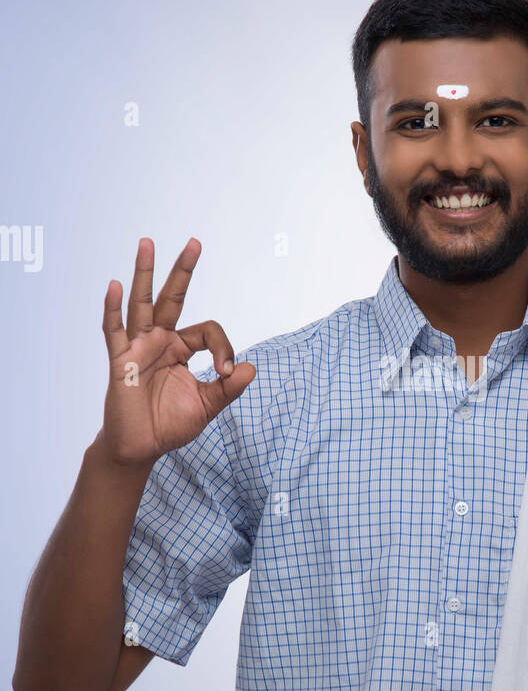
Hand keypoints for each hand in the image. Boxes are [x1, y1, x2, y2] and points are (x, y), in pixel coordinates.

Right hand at [99, 237, 255, 464]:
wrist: (141, 447)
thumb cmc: (170, 424)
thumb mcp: (207, 406)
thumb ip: (228, 388)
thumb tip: (251, 367)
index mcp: (182, 348)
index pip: (208, 330)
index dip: (223, 347)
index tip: (227, 372)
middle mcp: (160, 341)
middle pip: (172, 298)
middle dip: (183, 271)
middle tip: (195, 243)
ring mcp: (138, 348)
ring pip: (141, 304)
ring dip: (144, 273)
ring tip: (147, 243)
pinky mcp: (120, 361)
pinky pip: (114, 331)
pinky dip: (112, 308)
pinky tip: (114, 286)